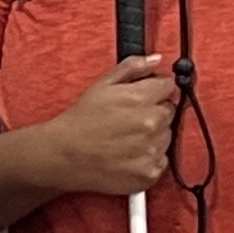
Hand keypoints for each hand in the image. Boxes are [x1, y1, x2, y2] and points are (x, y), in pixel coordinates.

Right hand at [45, 55, 180, 197]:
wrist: (64, 155)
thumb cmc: (80, 120)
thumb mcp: (102, 85)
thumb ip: (132, 67)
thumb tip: (156, 59)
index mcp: (141, 98)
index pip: (169, 86)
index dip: (156, 90)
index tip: (144, 97)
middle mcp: (151, 123)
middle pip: (169, 111)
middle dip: (154, 112)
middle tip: (129, 120)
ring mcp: (152, 149)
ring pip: (166, 136)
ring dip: (153, 136)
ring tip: (126, 138)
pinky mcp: (150, 172)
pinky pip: (161, 160)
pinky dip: (148, 158)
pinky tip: (129, 155)